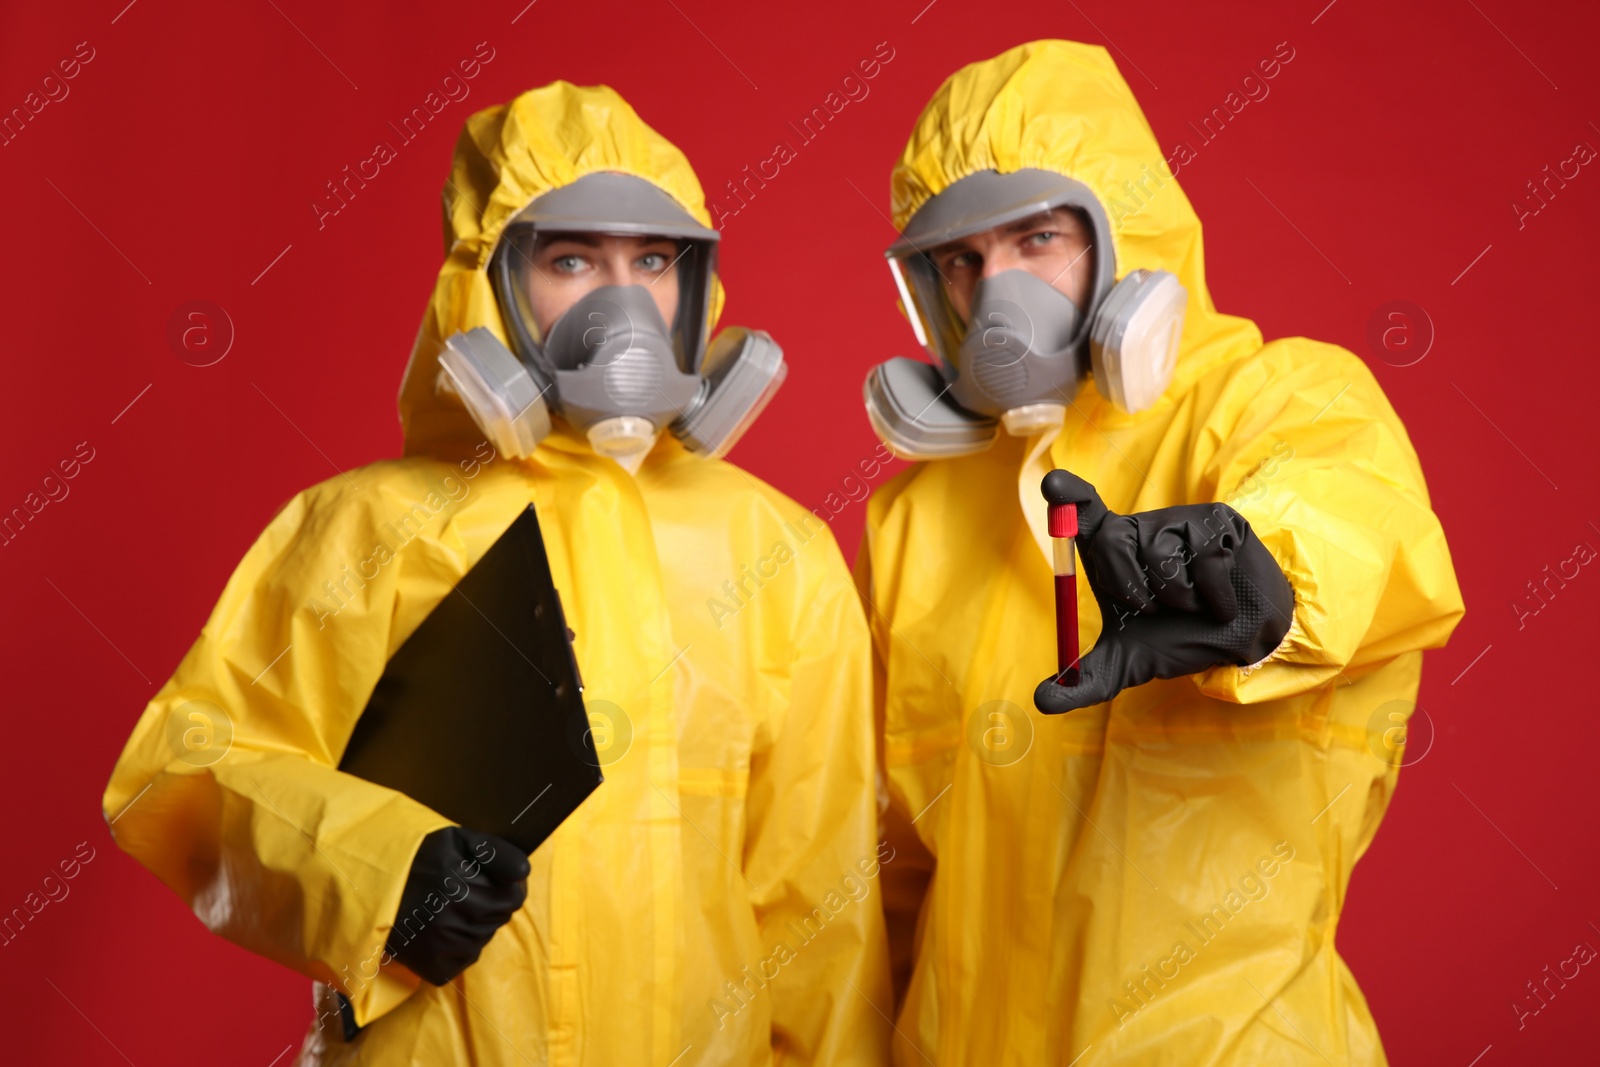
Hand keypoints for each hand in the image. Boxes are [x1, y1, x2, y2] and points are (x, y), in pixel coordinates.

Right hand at [385, 826, 528, 985]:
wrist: (369, 891)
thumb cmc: (417, 859)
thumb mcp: (455, 840)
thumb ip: (495, 851)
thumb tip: (524, 871)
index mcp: (456, 883)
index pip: (514, 897)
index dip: (511, 887)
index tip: (497, 880)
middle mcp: (449, 916)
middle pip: (501, 918)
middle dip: (491, 904)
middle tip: (465, 892)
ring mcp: (440, 946)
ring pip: (485, 938)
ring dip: (476, 924)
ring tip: (450, 909)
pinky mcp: (434, 968)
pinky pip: (467, 958)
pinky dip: (461, 946)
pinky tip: (442, 930)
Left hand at [1033, 470, 1293, 714]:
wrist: (1240, 641)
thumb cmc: (1175, 639)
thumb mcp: (1126, 665)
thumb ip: (1083, 682)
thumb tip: (1040, 702)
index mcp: (1111, 551)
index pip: (1082, 512)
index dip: (1068, 494)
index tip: (1054, 485)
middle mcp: (1139, 529)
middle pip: (1111, 538)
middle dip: (1128, 586)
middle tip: (1151, 610)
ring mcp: (1179, 520)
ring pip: (1160, 554)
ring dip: (1176, 597)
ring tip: (1192, 606)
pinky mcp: (1219, 522)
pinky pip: (1205, 559)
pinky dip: (1212, 595)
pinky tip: (1220, 603)